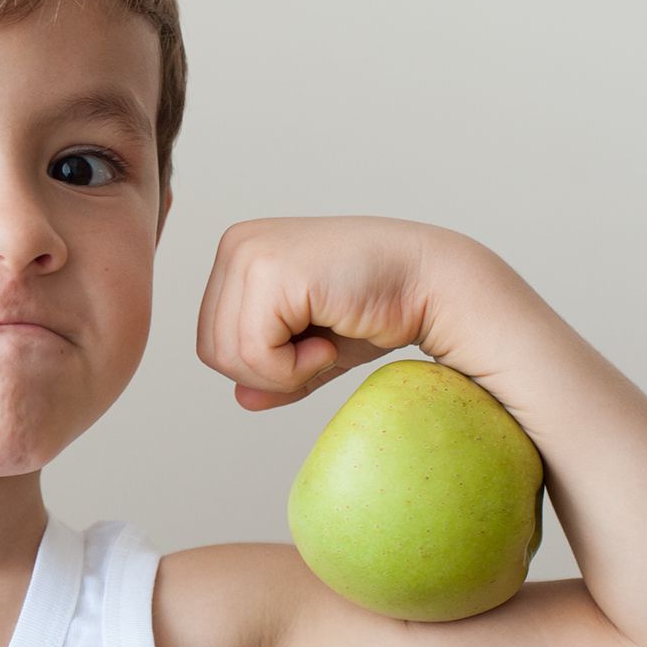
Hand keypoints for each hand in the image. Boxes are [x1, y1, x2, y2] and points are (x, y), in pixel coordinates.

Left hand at [196, 216, 468, 411]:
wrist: (435, 285)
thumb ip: (272, 370)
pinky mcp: (271, 271)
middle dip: (268, 372)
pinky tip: (330, 340)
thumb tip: (240, 400)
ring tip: (326, 342)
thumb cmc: (381, 309)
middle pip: (212, 350)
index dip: (261, 366)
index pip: (211, 338)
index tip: (313, 344)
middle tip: (321, 349)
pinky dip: (295, 367)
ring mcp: (249, 254)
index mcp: (239, 254)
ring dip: (284, 371)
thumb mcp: (314, 346)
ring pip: (229, 356)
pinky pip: (254, 353)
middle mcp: (236, 246)